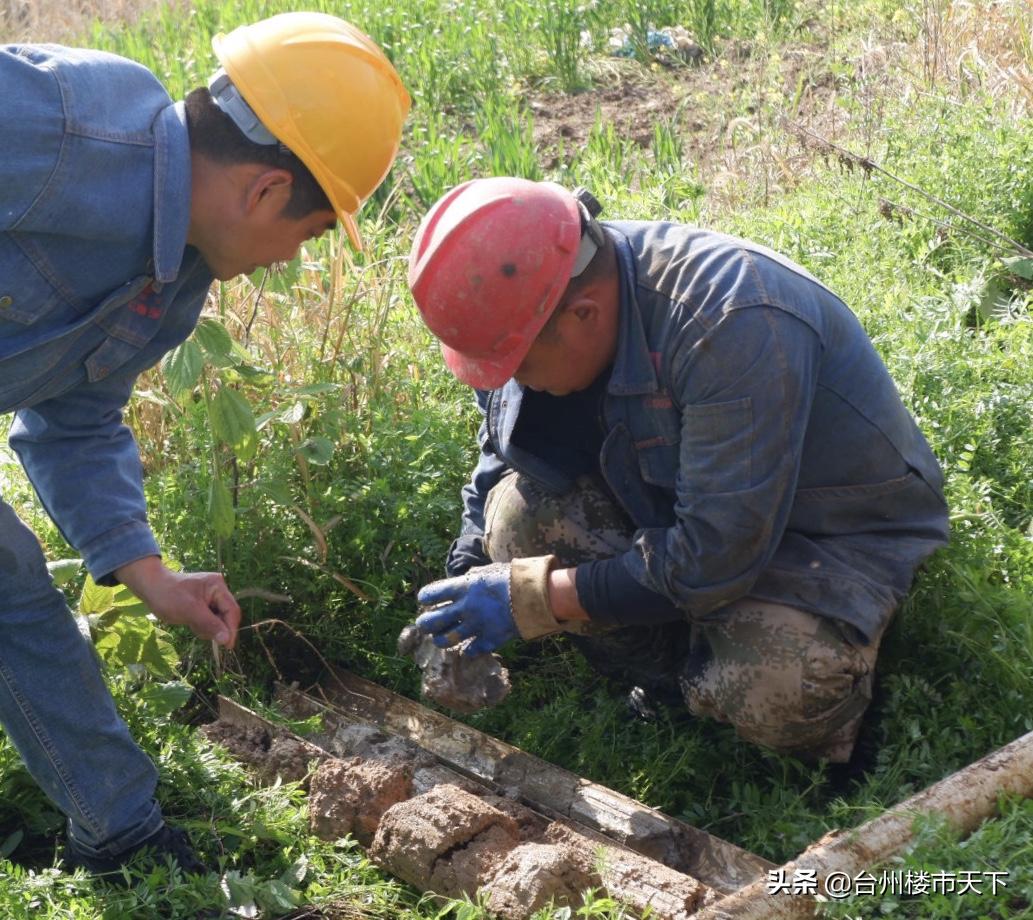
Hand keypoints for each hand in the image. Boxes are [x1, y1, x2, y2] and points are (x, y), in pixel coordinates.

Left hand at [114, 556, 240, 648]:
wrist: (150, 586)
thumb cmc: (168, 596)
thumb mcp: (189, 611)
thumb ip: (210, 625)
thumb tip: (226, 640)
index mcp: (218, 586)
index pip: (232, 610)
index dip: (231, 629)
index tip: (227, 646)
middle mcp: (217, 589)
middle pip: (226, 614)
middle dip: (215, 627)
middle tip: (200, 632)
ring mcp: (210, 596)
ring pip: (217, 618)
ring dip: (206, 626)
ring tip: (191, 624)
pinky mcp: (203, 603)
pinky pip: (209, 618)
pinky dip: (201, 624)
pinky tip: (190, 622)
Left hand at [416, 563, 514, 656]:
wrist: (537, 595)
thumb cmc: (514, 579)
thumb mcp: (489, 572)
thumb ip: (472, 579)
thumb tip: (464, 580)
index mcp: (464, 588)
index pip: (433, 594)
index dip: (425, 597)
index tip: (424, 600)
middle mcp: (466, 608)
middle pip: (433, 621)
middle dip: (425, 623)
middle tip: (425, 624)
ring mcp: (476, 626)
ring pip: (447, 640)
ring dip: (441, 640)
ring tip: (440, 639)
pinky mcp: (489, 639)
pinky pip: (471, 650)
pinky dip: (468, 649)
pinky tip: (468, 647)